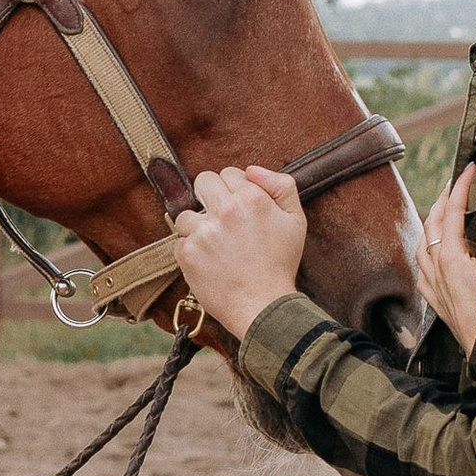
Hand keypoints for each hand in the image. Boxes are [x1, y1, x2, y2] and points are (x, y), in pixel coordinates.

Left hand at [172, 164, 308, 336]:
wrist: (262, 305)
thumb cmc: (280, 265)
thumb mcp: (295, 220)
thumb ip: (281, 185)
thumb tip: (252, 169)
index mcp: (252, 198)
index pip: (229, 173)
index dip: (234, 190)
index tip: (239, 209)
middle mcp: (226, 210)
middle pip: (203, 181)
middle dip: (210, 196)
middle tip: (221, 219)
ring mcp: (204, 231)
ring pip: (186, 212)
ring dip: (197, 225)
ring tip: (214, 245)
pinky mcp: (187, 252)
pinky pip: (179, 239)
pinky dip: (190, 250)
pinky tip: (208, 262)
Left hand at [415, 166, 475, 351]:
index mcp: (450, 257)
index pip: (452, 211)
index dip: (462, 185)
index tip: (470, 166)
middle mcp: (435, 270)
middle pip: (432, 224)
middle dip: (442, 199)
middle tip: (456, 181)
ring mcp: (434, 288)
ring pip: (423, 245)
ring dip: (432, 222)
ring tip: (443, 209)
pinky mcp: (438, 304)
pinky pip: (423, 269)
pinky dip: (427, 250)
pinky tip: (434, 252)